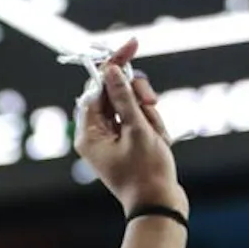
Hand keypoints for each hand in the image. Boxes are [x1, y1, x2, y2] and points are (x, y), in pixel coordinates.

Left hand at [74, 40, 186, 217]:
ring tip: (157, 137)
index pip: (97, 87)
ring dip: (150, 114)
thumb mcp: (137, 129)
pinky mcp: (128, 143)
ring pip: (133, 106)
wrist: (159, 205)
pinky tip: (160, 143)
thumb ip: (124, 97)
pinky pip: (142, 120)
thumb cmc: (147, 172)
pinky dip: (154, 126)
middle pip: (117, 94)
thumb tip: (110, 70)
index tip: (132, 43)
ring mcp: (112, 139)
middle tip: (151, 107)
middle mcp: (96, 135)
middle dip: (138, 98)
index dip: (114, 65)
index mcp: (88, 133)